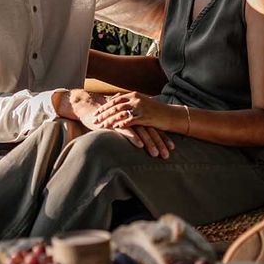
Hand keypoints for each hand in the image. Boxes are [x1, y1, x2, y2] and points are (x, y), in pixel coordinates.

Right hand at [55, 89, 172, 158]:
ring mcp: (125, 118)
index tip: (171, 147)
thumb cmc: (110, 117)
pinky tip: (140, 145)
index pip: (154, 126)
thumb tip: (146, 138)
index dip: (163, 137)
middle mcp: (134, 115)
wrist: (92, 108)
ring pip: (142, 131)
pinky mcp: (115, 122)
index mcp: (138, 115)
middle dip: (160, 143)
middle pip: (151, 129)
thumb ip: (135, 126)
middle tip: (167, 155)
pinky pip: (127, 130)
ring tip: (157, 154)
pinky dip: (134, 137)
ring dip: (150, 142)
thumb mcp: (125, 121)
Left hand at [93, 90, 172, 133]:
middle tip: (94, 120)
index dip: (104, 107)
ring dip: (109, 120)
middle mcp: (135, 99)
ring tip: (100, 126)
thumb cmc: (156, 111)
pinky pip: (129, 120)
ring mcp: (140, 107)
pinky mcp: (144, 116)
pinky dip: (121, 124)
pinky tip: (114, 128)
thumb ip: (131, 102)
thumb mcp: (142, 103)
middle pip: (115, 106)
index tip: (96, 113)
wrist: (171, 115)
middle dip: (103, 114)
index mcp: (134, 95)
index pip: (115, 100)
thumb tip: (119, 104)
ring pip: (120, 113)